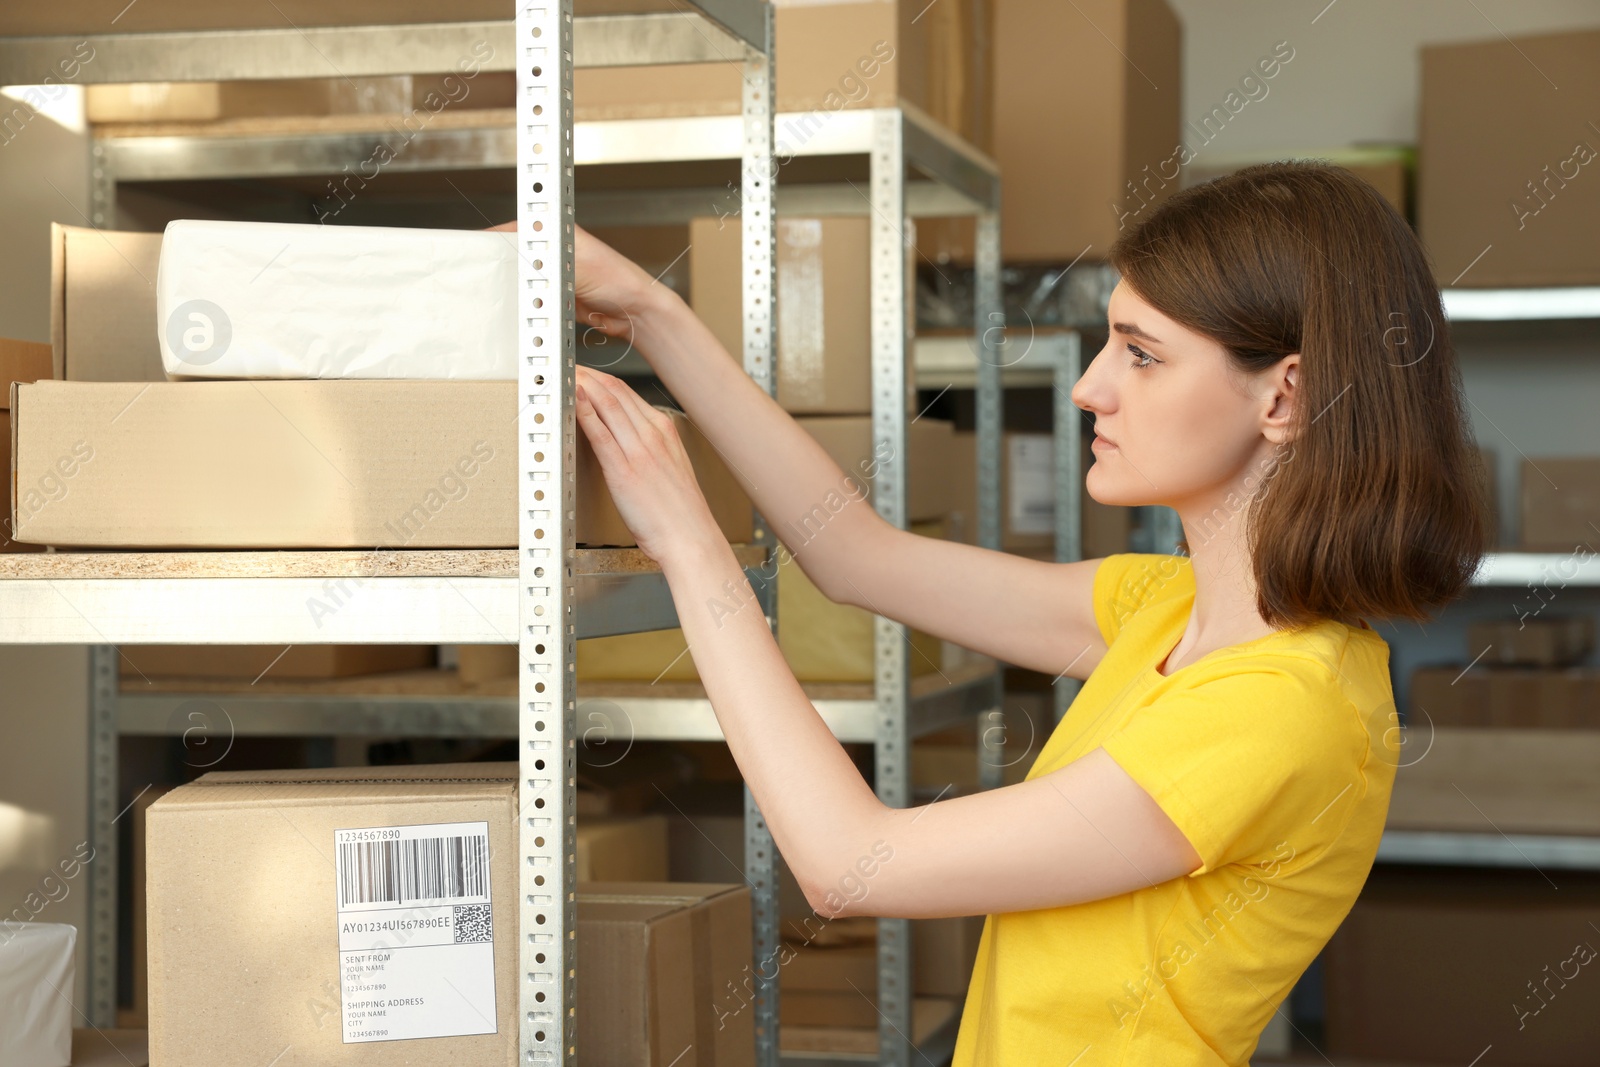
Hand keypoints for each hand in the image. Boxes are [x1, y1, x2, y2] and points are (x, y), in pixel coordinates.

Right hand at [484, 221, 674, 346]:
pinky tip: (520, 313)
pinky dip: (525, 307)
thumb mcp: (573, 263)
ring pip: (519, 281)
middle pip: (511, 257)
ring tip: (503, 299)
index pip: (512, 230)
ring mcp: (552, 275)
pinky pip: (531, 301)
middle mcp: (551, 250)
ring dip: (513, 292)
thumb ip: (542, 261)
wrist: (634, 311)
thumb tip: (514, 259)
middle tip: (485, 282)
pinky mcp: (555, 297)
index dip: (492, 242)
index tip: (473, 255)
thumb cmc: (616, 278)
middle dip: (499, 270)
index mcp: (554, 230)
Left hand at [575, 365, 724, 564]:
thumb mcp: (671, 467)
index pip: (627, 393)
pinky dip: (584, 412)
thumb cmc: (680, 511)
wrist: (691, 537)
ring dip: (582, 386)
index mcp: (665, 431)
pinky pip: (600, 433)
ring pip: (607, 405)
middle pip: (614, 392)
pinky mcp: (624, 470)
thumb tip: (626, 439)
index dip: (600, 378)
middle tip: (566, 367)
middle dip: (587, 375)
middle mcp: (653, 434)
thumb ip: (651, 448)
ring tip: (563, 376)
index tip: (584, 373)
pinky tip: (573, 401)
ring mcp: (639, 451)